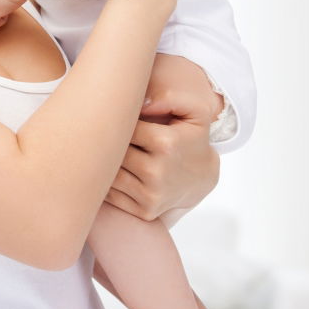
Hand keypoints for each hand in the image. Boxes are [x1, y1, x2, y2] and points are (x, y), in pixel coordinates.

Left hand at [102, 53, 221, 220]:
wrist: (202, 178)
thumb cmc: (191, 139)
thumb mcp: (193, 113)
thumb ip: (171, 97)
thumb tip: (142, 101)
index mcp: (166, 143)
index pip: (123, 125)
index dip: (119, 121)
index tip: (119, 119)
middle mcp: (157, 171)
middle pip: (114, 150)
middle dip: (110, 141)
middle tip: (106, 134)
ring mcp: (150, 195)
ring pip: (109, 172)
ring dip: (106, 162)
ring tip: (110, 153)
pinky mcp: (144, 211)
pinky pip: (111, 193)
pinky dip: (108, 183)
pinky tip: (115, 172)